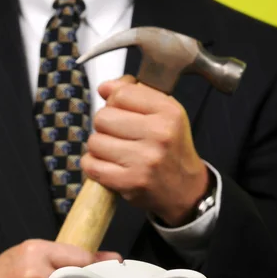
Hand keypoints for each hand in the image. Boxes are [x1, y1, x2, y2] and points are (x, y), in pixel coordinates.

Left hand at [81, 76, 209, 226]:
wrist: (185, 190)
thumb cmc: (171, 150)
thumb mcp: (165, 115)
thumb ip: (135, 95)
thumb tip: (105, 87)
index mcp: (169, 112)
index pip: (121, 93)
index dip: (115, 102)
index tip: (121, 112)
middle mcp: (159, 134)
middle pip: (103, 117)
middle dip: (105, 126)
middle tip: (119, 136)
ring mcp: (144, 160)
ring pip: (94, 141)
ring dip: (99, 147)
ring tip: (115, 152)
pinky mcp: (130, 182)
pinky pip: (91, 164)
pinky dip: (93, 164)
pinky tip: (108, 165)